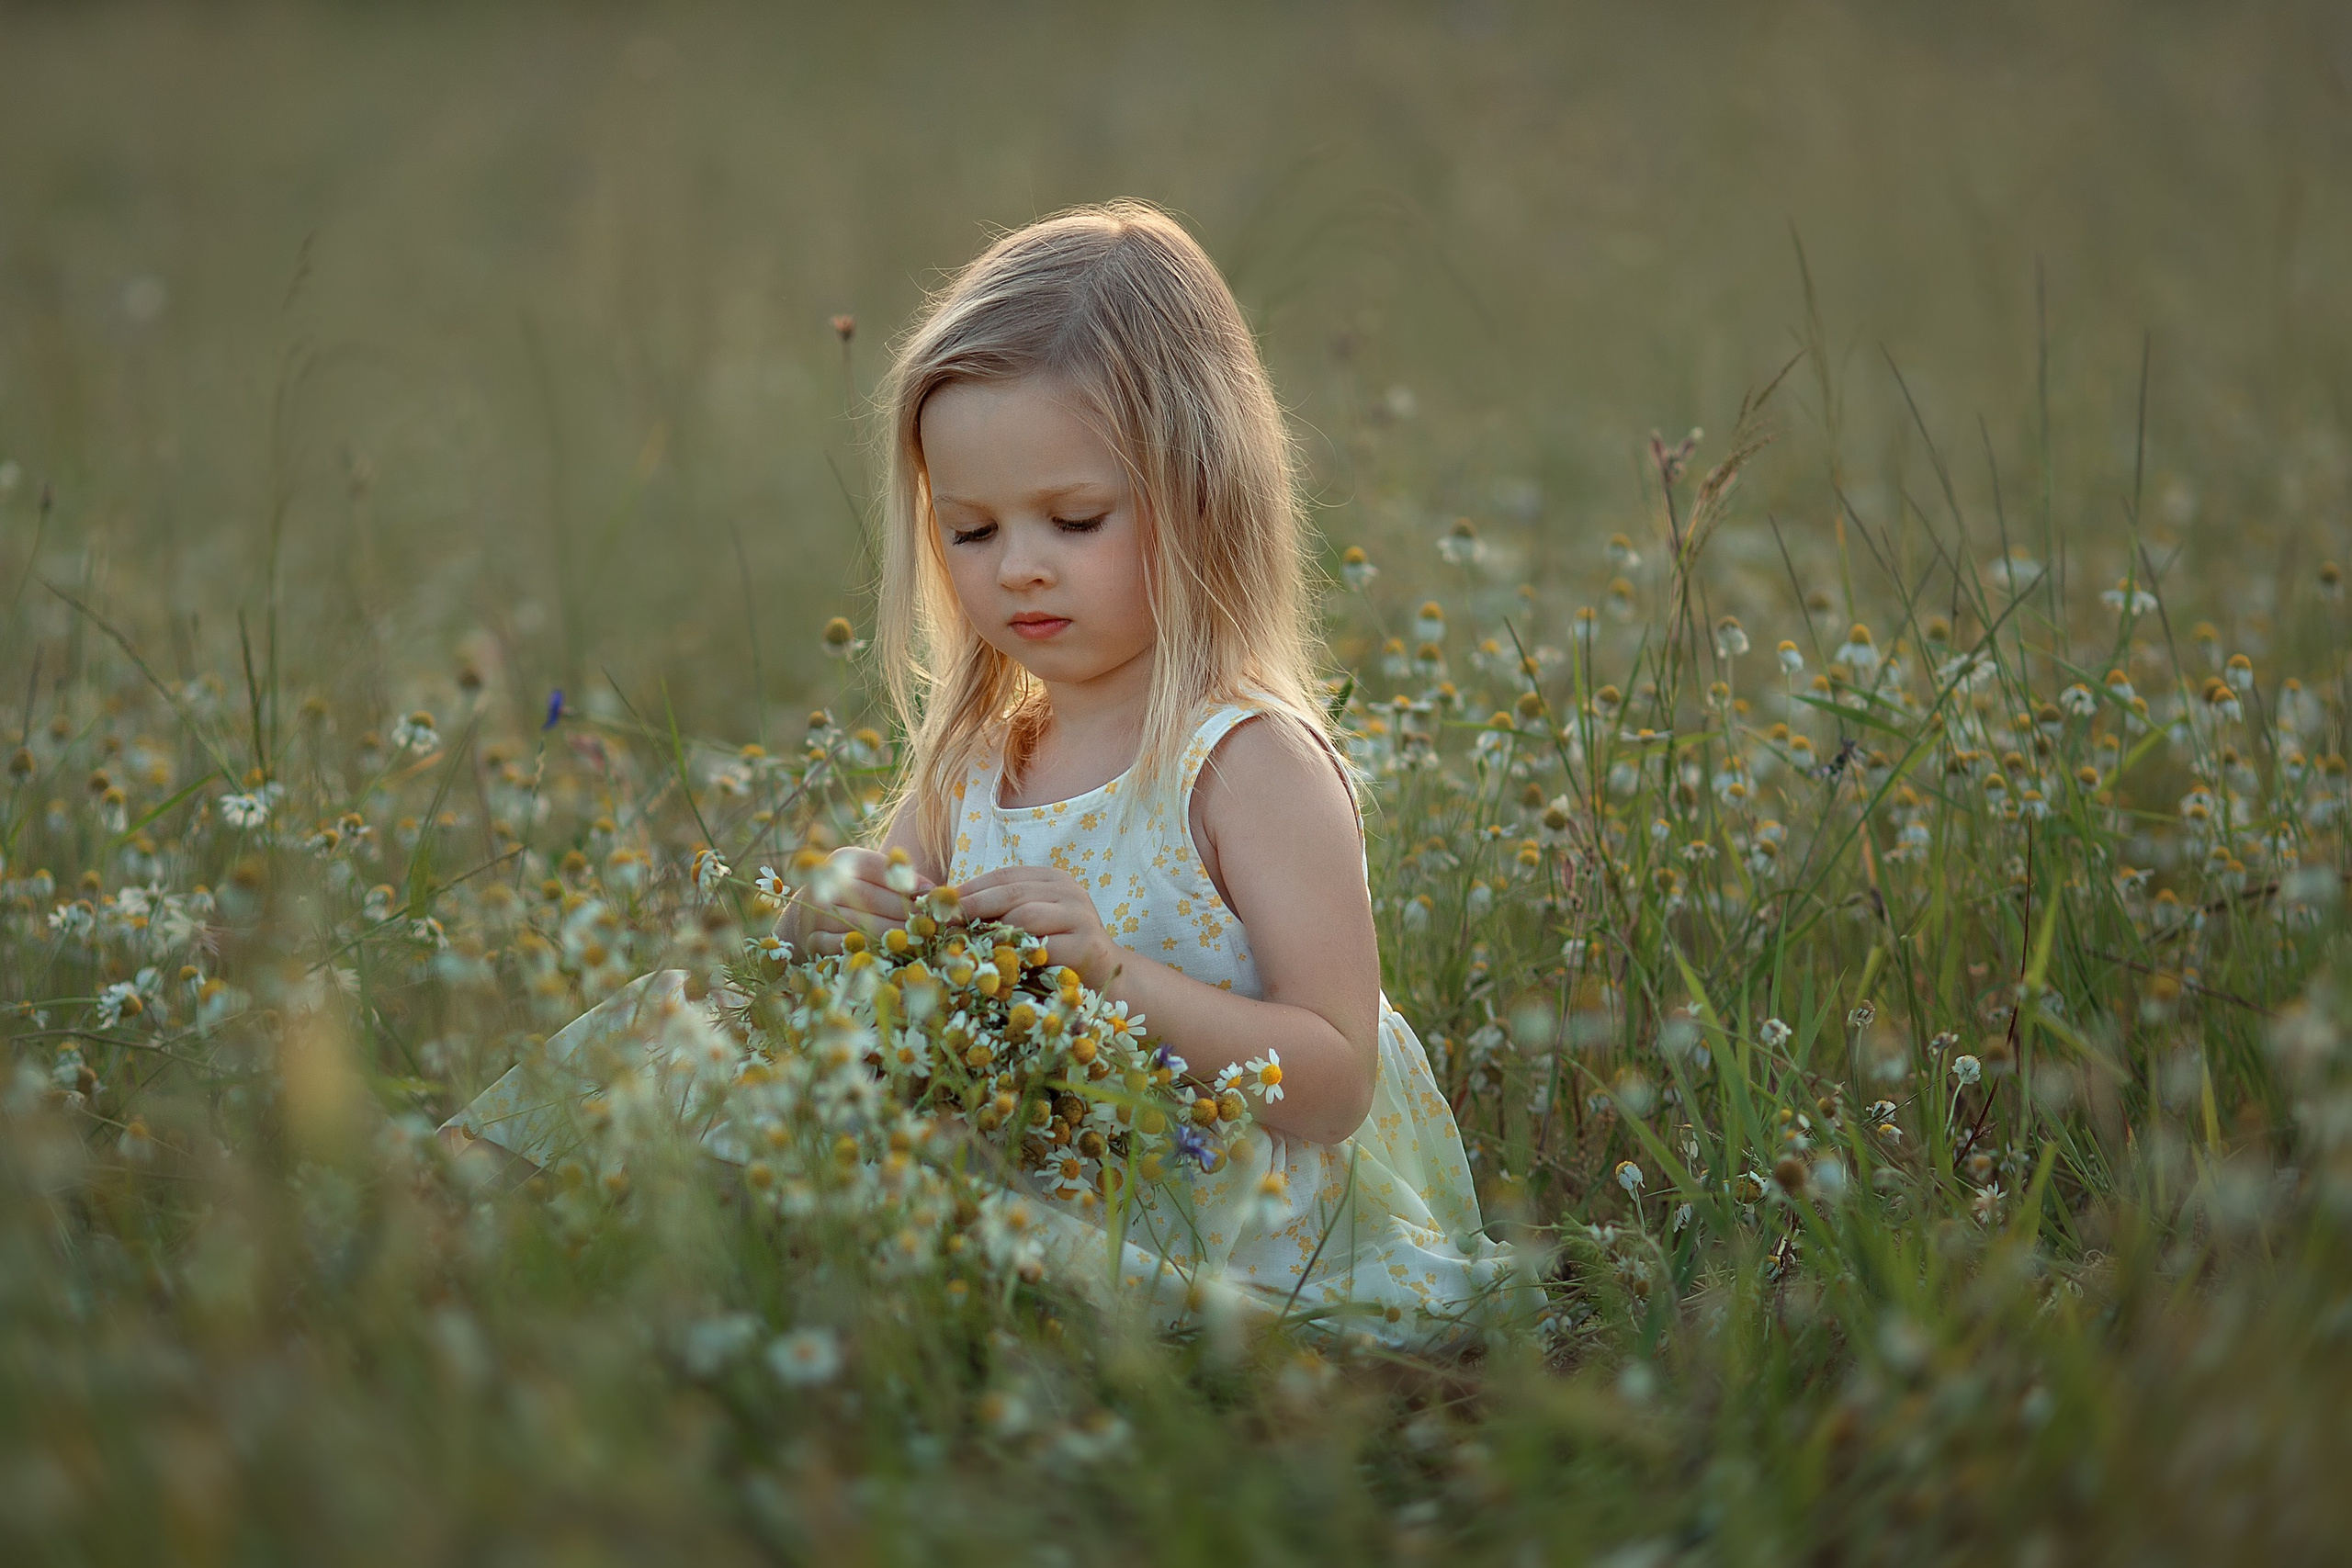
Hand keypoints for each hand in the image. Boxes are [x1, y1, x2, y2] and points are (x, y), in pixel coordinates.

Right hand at [791, 847, 932, 952]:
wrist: (811, 917)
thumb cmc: (857, 895)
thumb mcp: (874, 878)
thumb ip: (899, 880)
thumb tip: (934, 892)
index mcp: (844, 860)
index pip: (877, 867)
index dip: (905, 880)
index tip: (929, 893)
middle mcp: (825, 882)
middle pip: (869, 897)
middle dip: (903, 912)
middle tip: (928, 923)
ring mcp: (814, 911)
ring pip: (858, 924)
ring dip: (891, 934)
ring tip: (916, 941)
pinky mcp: (811, 939)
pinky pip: (843, 947)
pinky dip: (868, 951)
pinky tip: (889, 954)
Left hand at [954, 864, 1118, 984]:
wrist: (1105, 973)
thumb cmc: (1059, 947)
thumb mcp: (1032, 921)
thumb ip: (1001, 912)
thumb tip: (949, 910)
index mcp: (1053, 879)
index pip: (1005, 875)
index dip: (971, 887)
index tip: (942, 902)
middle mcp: (1069, 891)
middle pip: (1012, 892)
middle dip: (974, 905)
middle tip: (945, 920)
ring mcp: (1080, 916)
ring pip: (1026, 917)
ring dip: (992, 930)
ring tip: (965, 942)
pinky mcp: (1087, 945)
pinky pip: (1043, 947)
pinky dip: (1016, 955)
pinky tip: (997, 963)